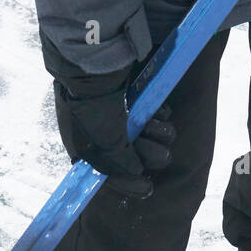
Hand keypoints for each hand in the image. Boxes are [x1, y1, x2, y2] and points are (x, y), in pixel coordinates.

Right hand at [52, 66, 176, 197]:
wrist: (92, 61)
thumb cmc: (91, 108)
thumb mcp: (103, 143)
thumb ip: (119, 162)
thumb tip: (135, 170)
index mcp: (83, 146)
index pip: (106, 173)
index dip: (127, 183)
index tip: (148, 189)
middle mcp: (97, 130)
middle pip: (128, 152)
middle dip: (148, 155)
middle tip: (164, 155)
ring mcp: (113, 111)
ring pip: (141, 133)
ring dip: (157, 136)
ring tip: (167, 130)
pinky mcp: (127, 93)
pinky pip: (145, 113)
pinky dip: (156, 117)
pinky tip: (164, 115)